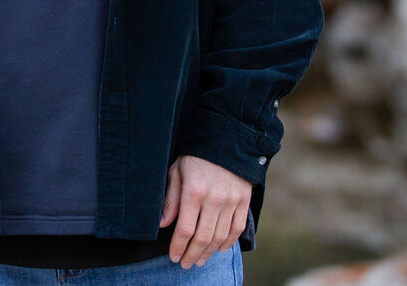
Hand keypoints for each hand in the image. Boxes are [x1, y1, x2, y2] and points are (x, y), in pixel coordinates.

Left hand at [160, 155, 250, 269]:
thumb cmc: (196, 157)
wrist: (227, 141)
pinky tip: (218, 249)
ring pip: (220, 237)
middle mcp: (214, 198)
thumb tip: (162, 224)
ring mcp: (232, 201)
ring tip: (199, 260)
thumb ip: (171, 199)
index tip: (173, 256)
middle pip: (203, 237)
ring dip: (209, 252)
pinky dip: (228, 242)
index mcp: (194, 191)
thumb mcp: (177, 171)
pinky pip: (236, 229)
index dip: (178, 246)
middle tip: (186, 264)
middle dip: (192, 255)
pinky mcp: (244, 201)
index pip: (185, 229)